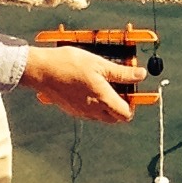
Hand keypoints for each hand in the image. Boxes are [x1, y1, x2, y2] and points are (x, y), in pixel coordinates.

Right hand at [21, 43, 139, 122]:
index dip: (133, 104)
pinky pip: (88, 112)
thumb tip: (141, 75)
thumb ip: (122, 73)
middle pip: (115, 118)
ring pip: (101, 116)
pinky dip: (93, 104)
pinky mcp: (71, 110)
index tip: (132, 91)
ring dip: (107, 105)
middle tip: (119, 87)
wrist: (40, 70)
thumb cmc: (68, 64)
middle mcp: (93, 111)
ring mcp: (81, 112)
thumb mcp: (99, 64)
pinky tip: (88, 87)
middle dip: (121, 105)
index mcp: (102, 100)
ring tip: (103, 84)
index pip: (126, 114)